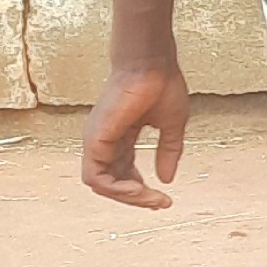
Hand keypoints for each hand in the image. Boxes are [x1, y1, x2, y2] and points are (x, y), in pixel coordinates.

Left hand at [83, 56, 190, 209]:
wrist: (152, 63)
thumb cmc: (161, 83)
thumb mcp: (171, 126)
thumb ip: (168, 152)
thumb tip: (167, 179)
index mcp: (121, 136)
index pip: (124, 173)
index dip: (142, 190)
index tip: (165, 198)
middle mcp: (105, 140)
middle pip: (112, 183)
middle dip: (136, 198)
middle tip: (159, 203)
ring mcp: (97, 140)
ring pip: (102, 185)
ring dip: (128, 197)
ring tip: (151, 198)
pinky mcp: (94, 140)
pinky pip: (96, 178)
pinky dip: (117, 190)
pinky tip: (139, 190)